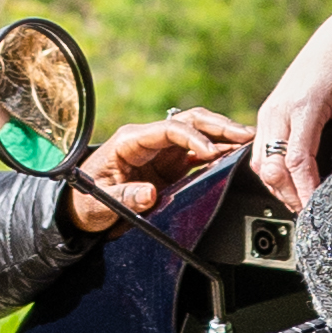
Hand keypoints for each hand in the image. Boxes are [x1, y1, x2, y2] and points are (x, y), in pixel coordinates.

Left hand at [66, 103, 250, 225]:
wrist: (82, 210)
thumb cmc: (86, 200)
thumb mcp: (101, 200)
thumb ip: (126, 196)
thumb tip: (150, 194)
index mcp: (131, 140)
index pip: (169, 129)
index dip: (192, 138)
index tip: (211, 151)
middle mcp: (149, 140)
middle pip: (189, 122)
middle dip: (218, 126)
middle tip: (244, 134)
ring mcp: (162, 151)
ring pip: (198, 133)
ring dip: (222, 136)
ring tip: (248, 140)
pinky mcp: (170, 165)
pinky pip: (198, 153)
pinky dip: (218, 153)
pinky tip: (235, 155)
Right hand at [250, 0, 331, 216]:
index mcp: (305, 103)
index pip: (295, 161)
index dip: (304, 192)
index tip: (316, 213)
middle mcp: (280, 106)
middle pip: (271, 167)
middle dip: (289, 195)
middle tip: (311, 215)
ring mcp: (272, 107)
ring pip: (260, 161)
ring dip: (278, 186)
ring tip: (303, 203)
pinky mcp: (271, 108)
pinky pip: (261, 149)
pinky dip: (272, 169)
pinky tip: (293, 181)